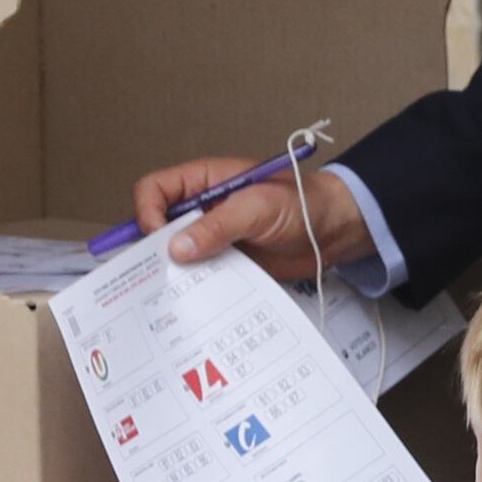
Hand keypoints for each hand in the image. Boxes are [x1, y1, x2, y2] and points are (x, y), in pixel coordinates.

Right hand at [132, 153, 371, 279]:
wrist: (333, 231)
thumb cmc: (301, 205)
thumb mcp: (258, 208)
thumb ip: (218, 226)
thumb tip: (176, 248)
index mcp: (202, 181)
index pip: (154, 190)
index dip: (147, 212)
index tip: (158, 239)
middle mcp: (201, 208)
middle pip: (158, 226)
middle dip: (154, 248)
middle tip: (159, 274)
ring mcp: (212, 237)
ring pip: (175, 254)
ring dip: (174, 272)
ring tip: (174, 292)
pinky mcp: (225, 262)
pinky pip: (199, 275)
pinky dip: (195, 286)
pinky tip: (196, 300)